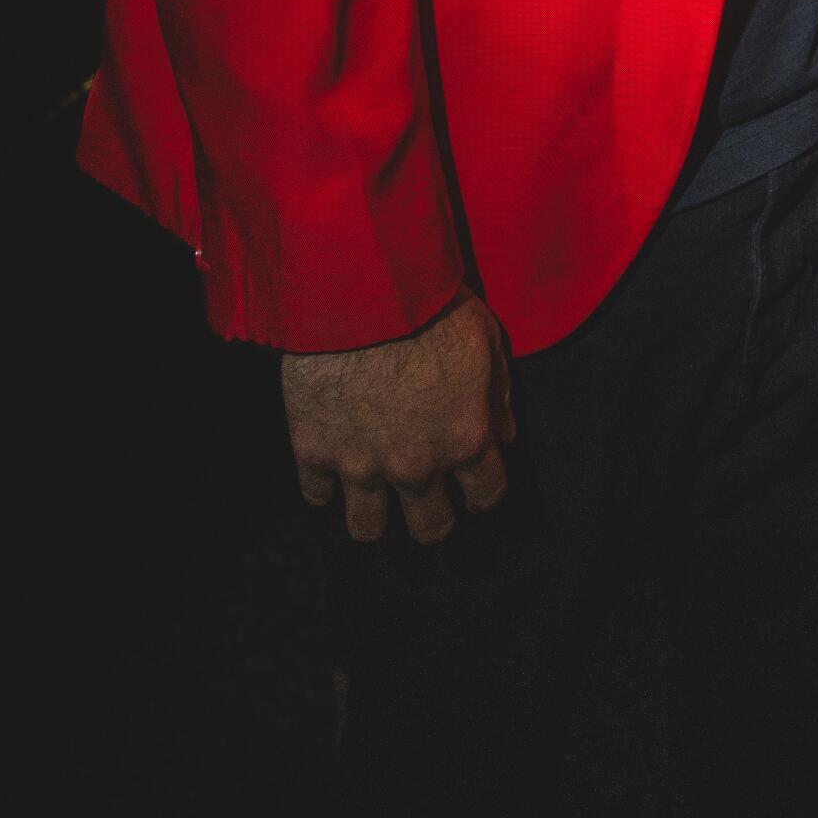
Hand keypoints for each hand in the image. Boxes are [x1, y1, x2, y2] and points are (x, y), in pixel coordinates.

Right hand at [283, 288, 516, 544]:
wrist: (360, 288)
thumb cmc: (431, 303)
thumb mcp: (486, 338)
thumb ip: (498, 394)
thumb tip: (503, 434)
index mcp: (465, 438)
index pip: (487, 495)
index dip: (483, 492)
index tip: (474, 484)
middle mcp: (416, 465)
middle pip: (431, 528)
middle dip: (434, 518)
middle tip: (427, 500)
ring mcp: (361, 464)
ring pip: (368, 529)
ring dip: (377, 518)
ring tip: (376, 496)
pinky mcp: (314, 449)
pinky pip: (316, 494)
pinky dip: (323, 485)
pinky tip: (331, 465)